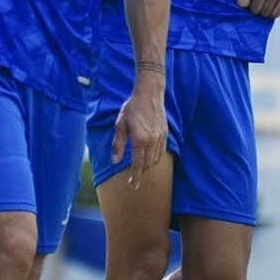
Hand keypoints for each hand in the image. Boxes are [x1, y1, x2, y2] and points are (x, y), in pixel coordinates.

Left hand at [110, 69, 165, 188]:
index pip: (138, 164)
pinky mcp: (165, 134)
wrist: (149, 94)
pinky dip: (155, 158)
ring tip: (140, 169)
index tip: (133, 186)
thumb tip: (114, 161)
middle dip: (141, 173)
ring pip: (156, 160)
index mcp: (140, 140)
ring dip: (148, 167)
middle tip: (134, 179)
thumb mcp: (120, 125)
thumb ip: (117, 144)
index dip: (136, 177)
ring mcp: (161, 138)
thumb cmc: (132, 108)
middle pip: (148, 165)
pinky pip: (161, 152)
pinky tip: (149, 157)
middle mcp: (152, 141)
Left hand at [236, 0, 279, 17]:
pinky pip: (275, 14)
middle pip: (254, 10)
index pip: (242, 3)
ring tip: (266, 3)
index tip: (247, 2)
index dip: (244, 4)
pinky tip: (273, 6)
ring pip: (265, 13)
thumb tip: (238, 6)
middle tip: (259, 2)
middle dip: (256, 8)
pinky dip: (273, 13)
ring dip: (265, 11)